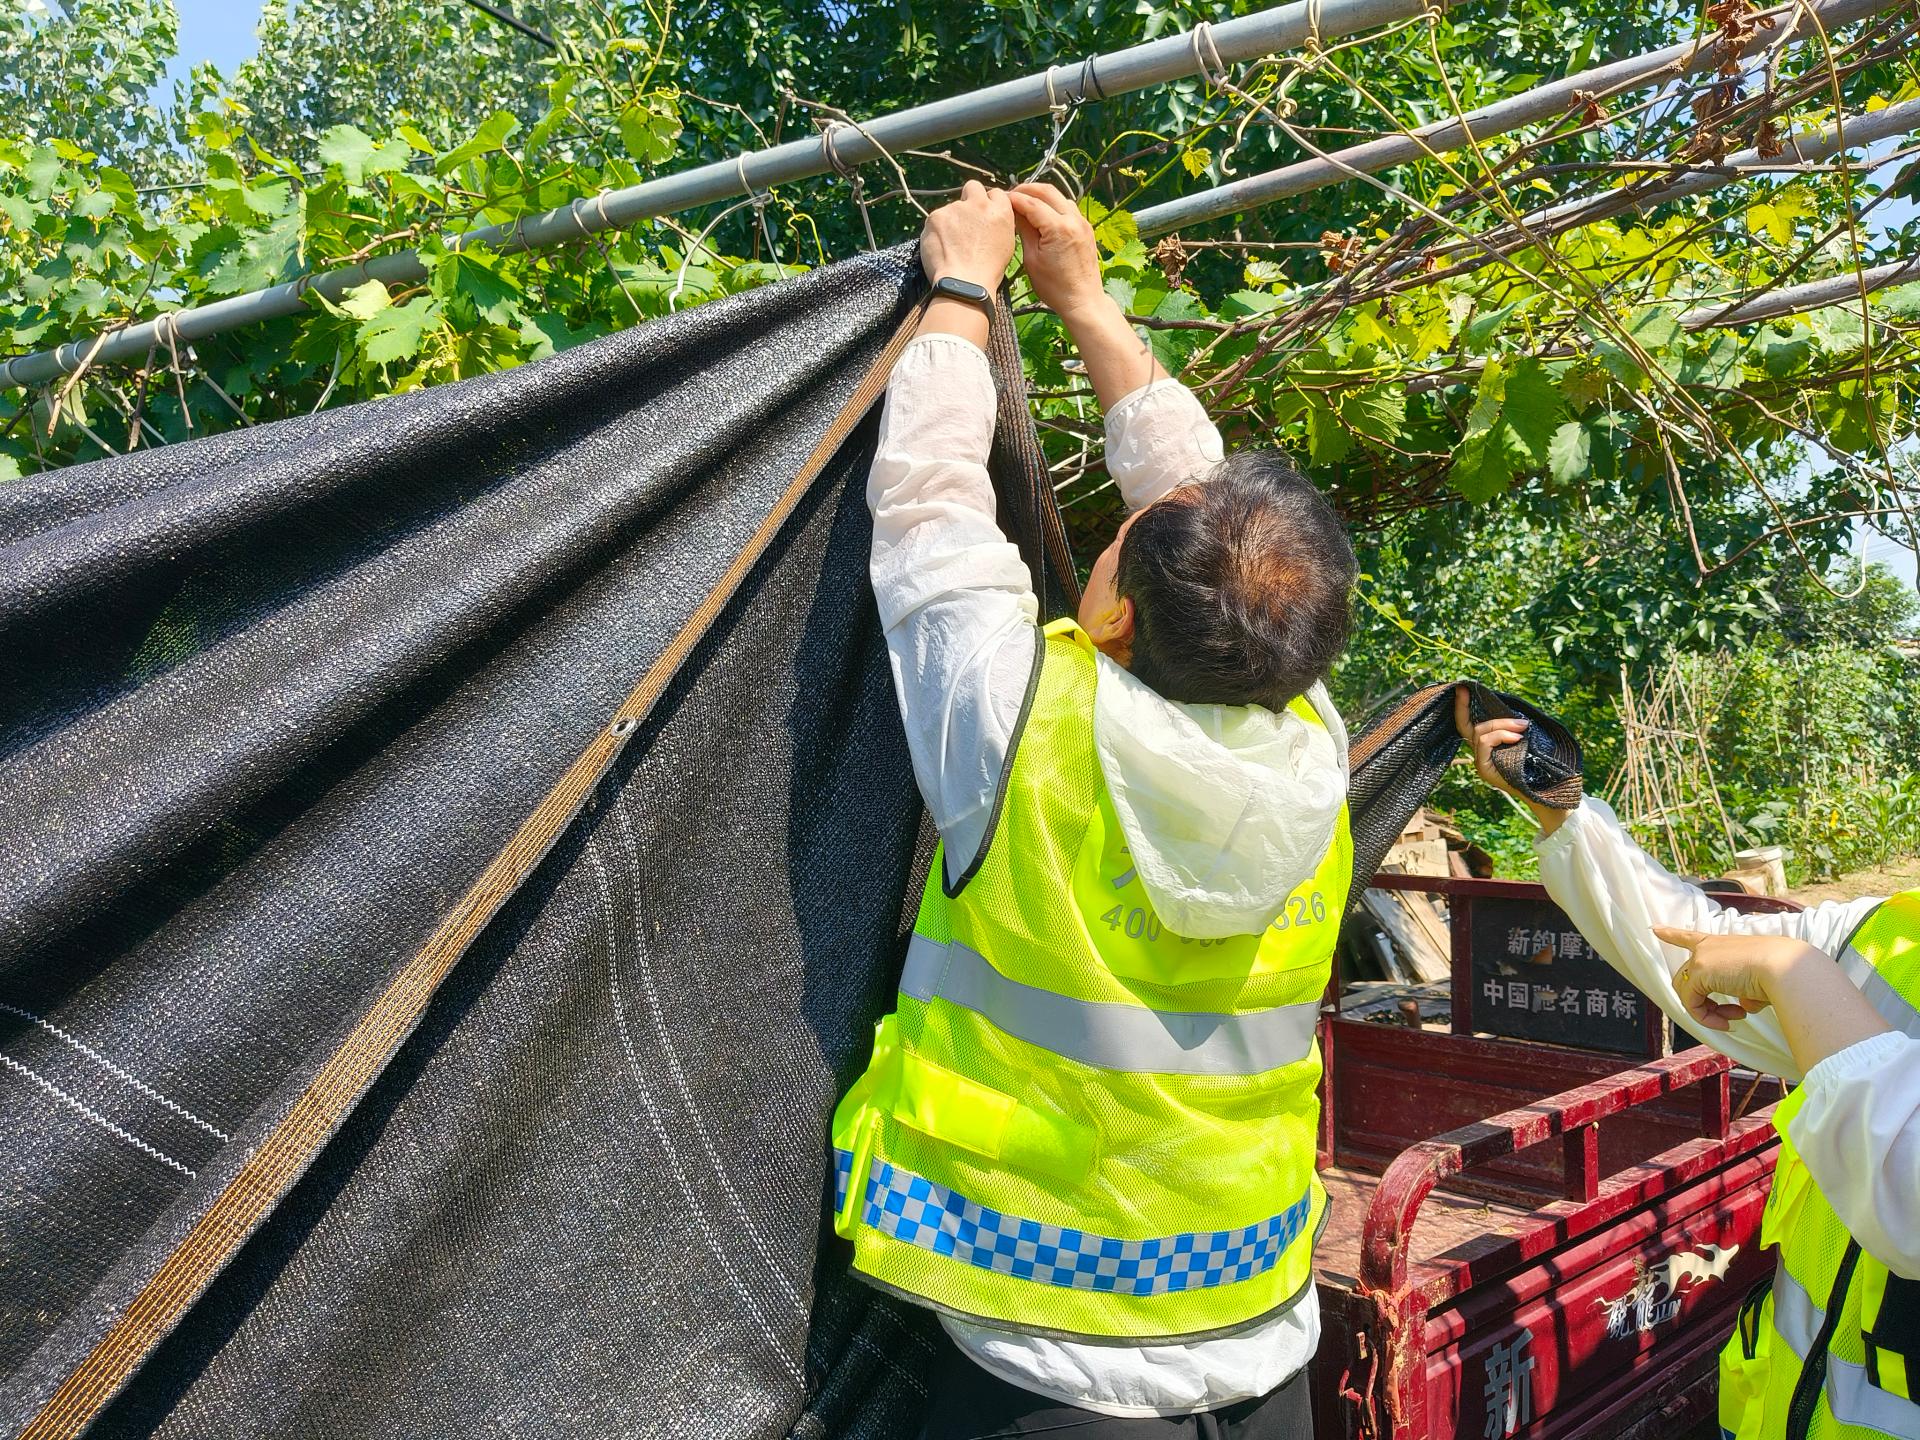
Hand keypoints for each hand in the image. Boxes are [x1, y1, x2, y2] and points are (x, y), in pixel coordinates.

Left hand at [918, 180, 1015, 290]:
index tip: (983, 215)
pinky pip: (935, 220)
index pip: (995, 193)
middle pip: (973, 187)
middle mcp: (979, 204)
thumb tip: (988, 221)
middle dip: (969, 198)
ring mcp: (956, 208)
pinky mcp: (935, 216)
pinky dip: (936, 231)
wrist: (965, 284)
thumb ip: (997, 224)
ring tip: (952, 245)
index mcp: (1000, 212)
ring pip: (951, 208)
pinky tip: (941, 247)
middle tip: (965, 220)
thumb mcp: (1006, 244)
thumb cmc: (987, 271)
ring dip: (951, 220)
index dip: (988, 203)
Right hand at [1009, 182, 1105, 319]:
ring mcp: (1082, 223)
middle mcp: (1073, 220)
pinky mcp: (1085, 228)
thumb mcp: (1032, 259)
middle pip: (1047, 191)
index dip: (1014, 198)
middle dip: (1027, 189)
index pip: (1031, 203)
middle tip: (1012, 194)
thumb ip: (1024, 230)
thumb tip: (1015, 212)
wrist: (1082, 300)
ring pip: (1059, 197)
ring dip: (1041, 195)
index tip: (1002, 198)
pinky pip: (1068, 207)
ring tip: (1025, 202)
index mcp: (1058, 228)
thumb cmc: (1055, 287)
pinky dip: (1053, 204)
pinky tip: (1042, 213)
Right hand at [1453, 685, 1567, 834]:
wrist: (1546, 791)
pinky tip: (1517, 738)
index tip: (1463, 688)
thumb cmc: (1538, 765)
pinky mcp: (1484, 769)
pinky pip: (1484, 743)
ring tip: (1523, 730)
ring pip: (1480, 733)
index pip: (1465, 725)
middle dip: (1495, 718)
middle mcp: (1478, 754)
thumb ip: (1514, 728)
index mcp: (1485, 747)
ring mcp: (1480, 763)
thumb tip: (1514, 710)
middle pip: (1471, 727)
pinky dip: (1501, 736)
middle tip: (1522, 722)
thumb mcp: (1525, 741)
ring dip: (1502, 726)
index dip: (1462, 707)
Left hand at [1653, 926, 1890, 1071]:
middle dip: (1704, 1003)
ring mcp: (1700, 960)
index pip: (1690, 937)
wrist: (1785, 968)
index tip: (1655, 928)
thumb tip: (1741, 1006)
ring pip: (1686, 993)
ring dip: (1708, 1013)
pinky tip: (1728, 1022)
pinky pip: (1692, 1004)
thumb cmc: (1781, 973)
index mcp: (1721, 943)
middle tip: (1732, 1016)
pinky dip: (1707, 1018)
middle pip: (1686, 979)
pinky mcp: (1698, 974)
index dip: (1672, 934)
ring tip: (1732, 1020)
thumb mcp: (1758, 982)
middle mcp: (1707, 948)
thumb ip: (1744, 991)